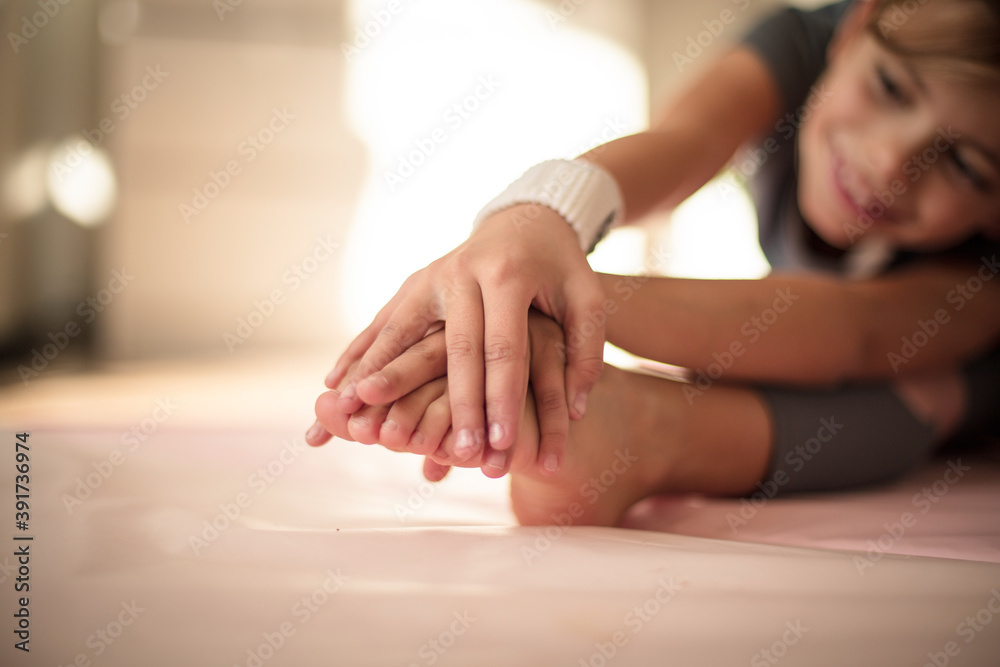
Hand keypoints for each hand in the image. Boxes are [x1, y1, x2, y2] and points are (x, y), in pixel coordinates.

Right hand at [324, 204, 605, 468]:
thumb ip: (586, 351)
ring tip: (358, 424)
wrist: (524, 218)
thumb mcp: (588, 298)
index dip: (503, 398)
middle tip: (458, 455)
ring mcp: (431, 276)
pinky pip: (382, 324)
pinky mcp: (412, 284)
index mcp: (508, 276)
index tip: (502, 444)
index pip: (505, 348)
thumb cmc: (560, 268)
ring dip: (379, 382)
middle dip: (456, 407)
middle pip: (455, 351)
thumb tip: (579, 411)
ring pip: (402, 335)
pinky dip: (358, 355)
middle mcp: (463, 273)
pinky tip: (334, 385)